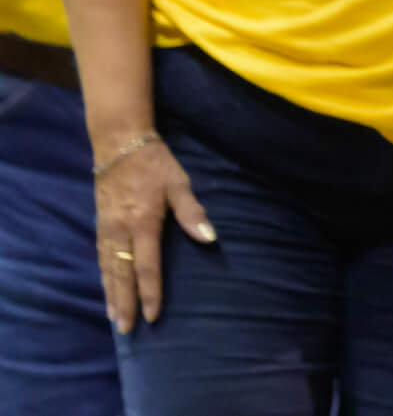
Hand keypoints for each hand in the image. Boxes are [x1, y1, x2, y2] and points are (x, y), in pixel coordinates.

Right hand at [93, 135, 213, 331]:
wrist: (119, 145)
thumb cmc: (155, 164)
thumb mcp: (179, 183)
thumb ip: (192, 211)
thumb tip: (210, 237)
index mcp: (142, 223)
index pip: (147, 266)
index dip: (150, 292)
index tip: (152, 315)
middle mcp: (121, 231)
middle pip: (122, 274)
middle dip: (124, 302)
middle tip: (127, 330)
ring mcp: (107, 229)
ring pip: (108, 269)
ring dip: (111, 294)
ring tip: (115, 317)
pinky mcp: (100, 225)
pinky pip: (101, 258)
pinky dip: (104, 277)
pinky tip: (107, 289)